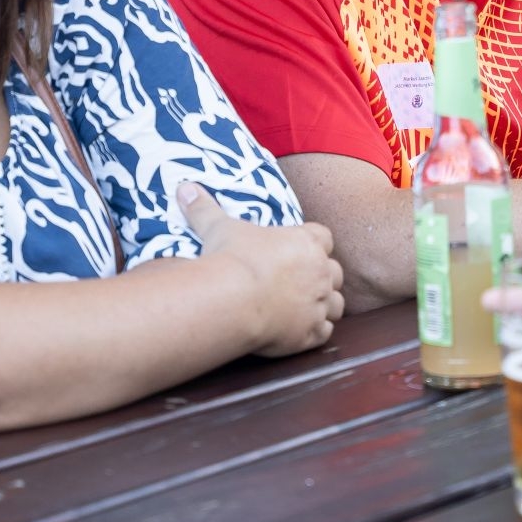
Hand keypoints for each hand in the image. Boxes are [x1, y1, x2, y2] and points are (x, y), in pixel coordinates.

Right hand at [180, 181, 345, 356]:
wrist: (232, 300)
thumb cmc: (231, 259)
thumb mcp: (217, 227)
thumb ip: (204, 208)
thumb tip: (184, 188)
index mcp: (305, 242)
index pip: (324, 237)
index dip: (313, 243)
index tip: (297, 249)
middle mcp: (320, 272)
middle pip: (335, 272)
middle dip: (322, 276)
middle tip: (300, 282)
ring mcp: (319, 303)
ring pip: (337, 304)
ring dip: (325, 305)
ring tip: (305, 309)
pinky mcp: (311, 332)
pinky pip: (325, 332)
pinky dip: (316, 332)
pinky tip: (300, 332)